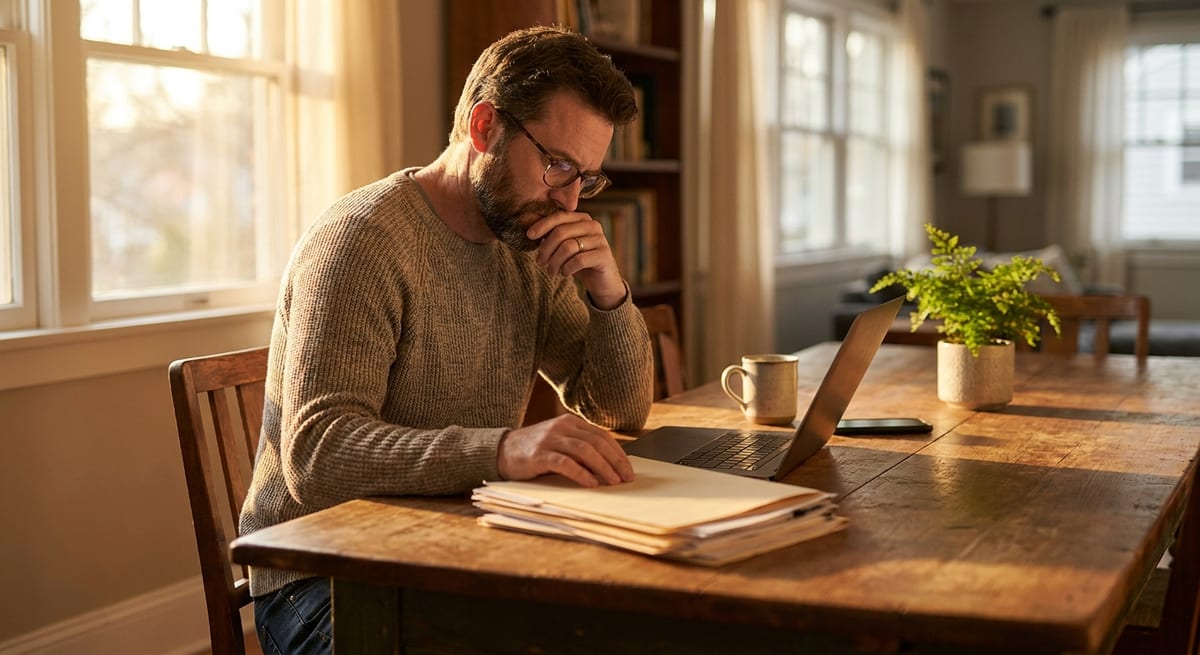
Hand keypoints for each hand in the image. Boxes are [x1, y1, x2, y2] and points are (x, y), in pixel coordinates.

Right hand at [497, 414, 635, 486]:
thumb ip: (580, 449)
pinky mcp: (540, 454)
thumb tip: (609, 467)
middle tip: (626, 478)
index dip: (618, 453)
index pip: (602, 436)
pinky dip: (581, 473)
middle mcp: (562, 427)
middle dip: (615, 461)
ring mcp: (550, 439)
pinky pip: (566, 463)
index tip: (628, 469)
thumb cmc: (534, 451)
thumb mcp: (560, 444)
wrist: (501, 451)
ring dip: (603, 467)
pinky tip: (591, 483)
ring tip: (613, 481)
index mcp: (570, 422)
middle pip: (597, 443)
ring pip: (585, 451)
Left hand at [527, 212, 625, 308]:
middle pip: (561, 232)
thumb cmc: (579, 260)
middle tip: (540, 262)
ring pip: (568, 247)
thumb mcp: (562, 245)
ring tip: (551, 272)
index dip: (542, 225)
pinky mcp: (604, 255)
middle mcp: (593, 226)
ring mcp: (600, 240)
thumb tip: (525, 219)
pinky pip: (579, 260)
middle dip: (546, 248)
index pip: (558, 217)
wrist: (601, 280)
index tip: (529, 236)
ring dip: (555, 262)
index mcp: (582, 218)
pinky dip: (567, 268)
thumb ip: (548, 232)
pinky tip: (565, 273)